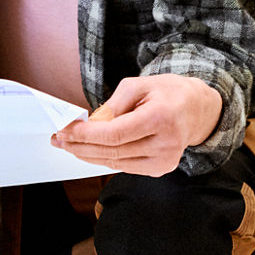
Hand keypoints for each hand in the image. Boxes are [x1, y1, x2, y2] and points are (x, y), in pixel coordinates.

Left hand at [51, 75, 224, 175]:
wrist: (196, 109)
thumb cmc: (166, 93)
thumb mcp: (137, 85)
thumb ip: (112, 105)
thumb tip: (89, 124)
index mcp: (161, 118)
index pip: (115, 134)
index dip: (86, 135)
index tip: (64, 130)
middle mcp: (166, 144)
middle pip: (113, 152)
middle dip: (80, 147)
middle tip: (58, 139)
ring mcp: (166, 160)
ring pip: (116, 163)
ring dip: (88, 155)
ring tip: (68, 145)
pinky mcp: (162, 169)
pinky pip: (125, 166)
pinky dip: (105, 159)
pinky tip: (88, 151)